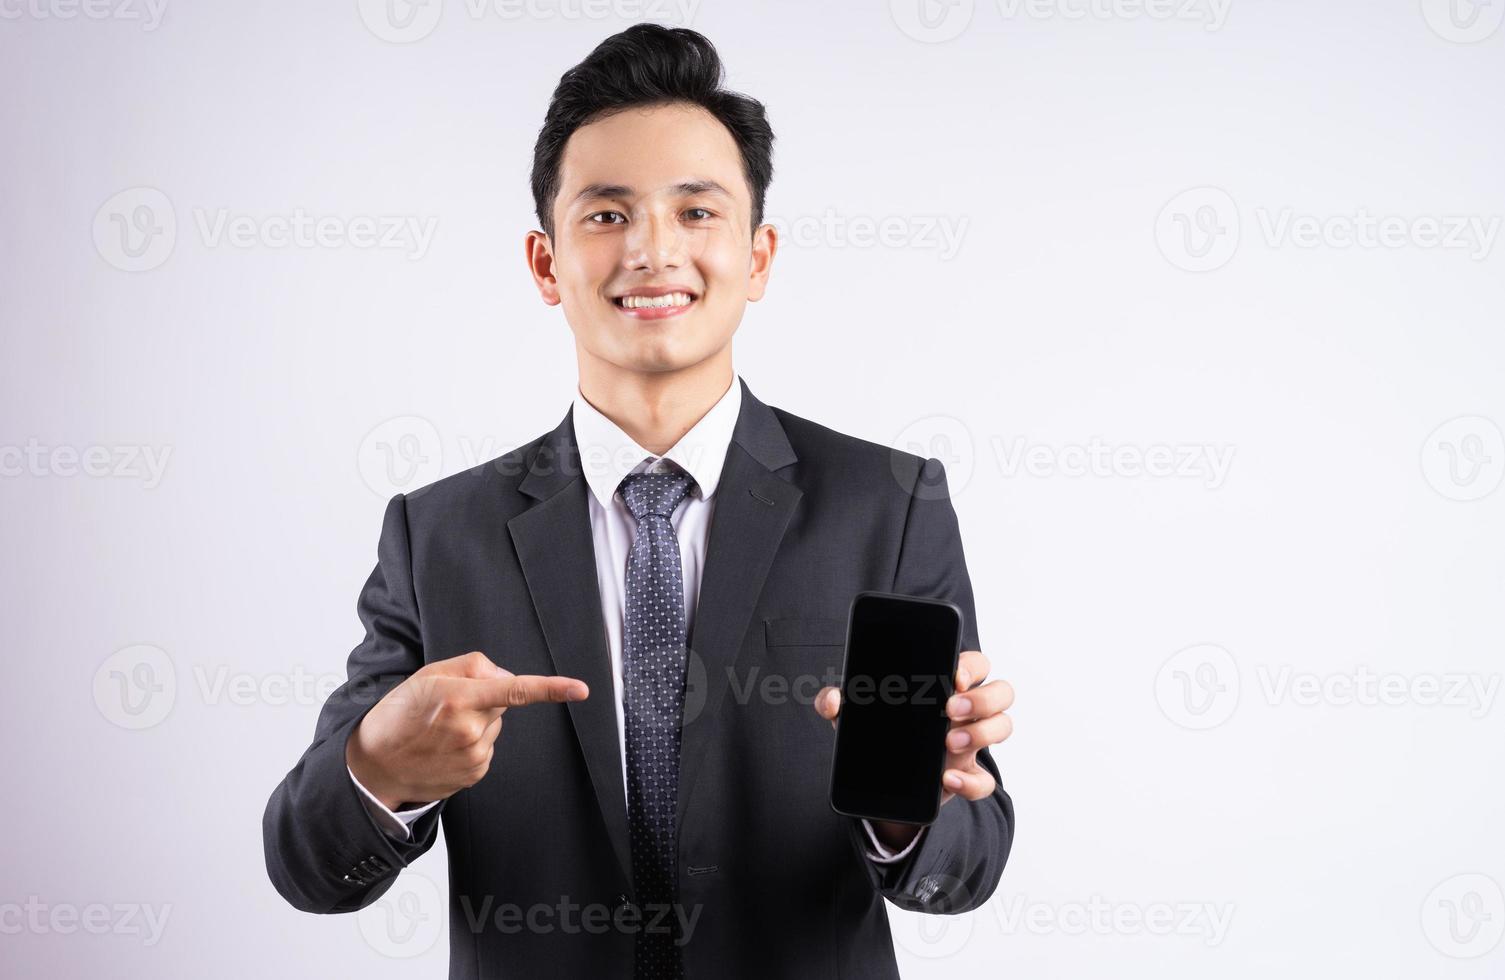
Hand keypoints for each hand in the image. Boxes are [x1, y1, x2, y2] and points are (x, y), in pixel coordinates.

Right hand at [345, 651, 587, 810]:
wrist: (375, 764)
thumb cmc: (399, 714)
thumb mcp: (428, 674)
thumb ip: (472, 666)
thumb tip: (505, 677)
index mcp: (458, 698)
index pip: (515, 690)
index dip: (551, 689)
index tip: (580, 689)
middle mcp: (469, 729)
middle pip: (503, 704)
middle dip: (485, 700)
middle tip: (447, 708)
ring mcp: (473, 756)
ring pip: (495, 728)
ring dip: (478, 724)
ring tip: (442, 731)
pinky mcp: (474, 774)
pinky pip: (488, 749)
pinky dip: (473, 744)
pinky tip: (445, 748)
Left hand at [815, 650, 1013, 846]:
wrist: (882, 778)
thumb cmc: (880, 731)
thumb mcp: (856, 715)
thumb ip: (838, 703)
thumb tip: (832, 699)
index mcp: (946, 687)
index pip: (976, 665)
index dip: (972, 666)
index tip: (953, 677)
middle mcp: (966, 711)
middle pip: (1001, 692)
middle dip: (983, 698)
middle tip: (950, 709)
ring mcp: (970, 743)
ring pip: (1003, 727)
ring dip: (982, 733)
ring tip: (949, 743)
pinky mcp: (966, 775)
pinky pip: (985, 780)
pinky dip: (970, 781)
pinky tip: (947, 780)